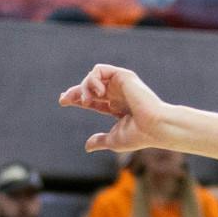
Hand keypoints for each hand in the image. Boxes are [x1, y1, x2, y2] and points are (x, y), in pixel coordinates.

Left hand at [59, 64, 174, 155]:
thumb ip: (100, 140)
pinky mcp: (123, 76)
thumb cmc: (138, 136)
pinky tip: (96, 92)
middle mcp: (118, 93)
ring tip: (86, 101)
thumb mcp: (113, 140)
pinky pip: (100, 70)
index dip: (77, 98)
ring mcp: (121, 84)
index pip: (93, 99)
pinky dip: (93, 79)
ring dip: (84, 87)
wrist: (154, 127)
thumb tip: (87, 146)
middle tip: (64, 99)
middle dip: (75, 91)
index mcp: (116, 106)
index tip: (63, 101)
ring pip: (93, 76)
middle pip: (90, 86)